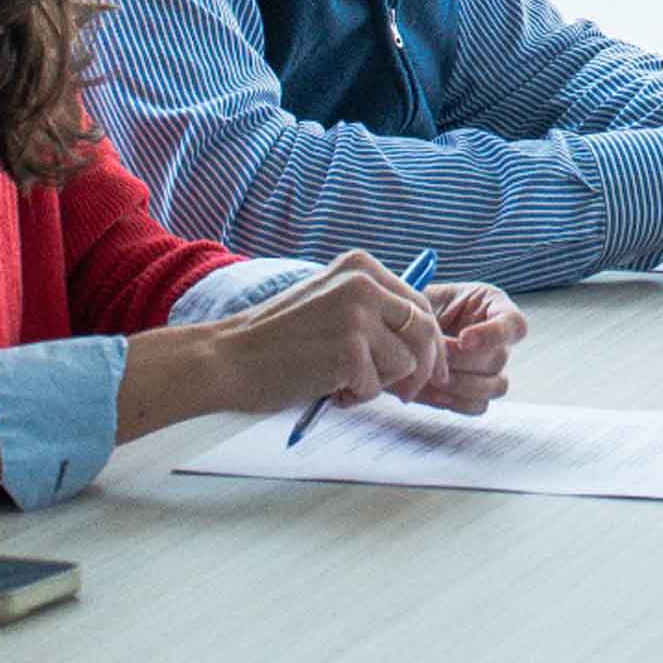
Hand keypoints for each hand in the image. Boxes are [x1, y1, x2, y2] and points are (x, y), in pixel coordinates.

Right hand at [204, 250, 462, 416]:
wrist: (228, 357)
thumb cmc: (276, 339)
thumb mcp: (329, 302)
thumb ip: (371, 311)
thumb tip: (423, 341)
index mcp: (361, 266)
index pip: (420, 304)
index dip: (431, 343)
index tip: (434, 369)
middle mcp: (364, 283)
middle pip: (425, 331)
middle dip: (424, 368)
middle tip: (409, 395)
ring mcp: (357, 315)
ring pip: (405, 363)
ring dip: (378, 384)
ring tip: (341, 383)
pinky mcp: (349, 351)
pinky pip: (377, 386)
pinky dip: (355, 397)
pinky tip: (327, 388)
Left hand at [415, 281, 526, 414]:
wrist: (407, 332)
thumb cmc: (422, 307)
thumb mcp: (428, 297)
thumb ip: (436, 308)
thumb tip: (434, 334)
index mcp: (494, 306)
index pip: (514, 323)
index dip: (493, 334)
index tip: (463, 338)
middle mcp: (500, 340)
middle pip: (500, 358)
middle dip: (463, 360)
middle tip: (435, 357)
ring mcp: (492, 369)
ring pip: (497, 386)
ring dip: (463, 384)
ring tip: (434, 377)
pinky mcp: (477, 393)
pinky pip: (479, 405)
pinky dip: (457, 401)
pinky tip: (435, 392)